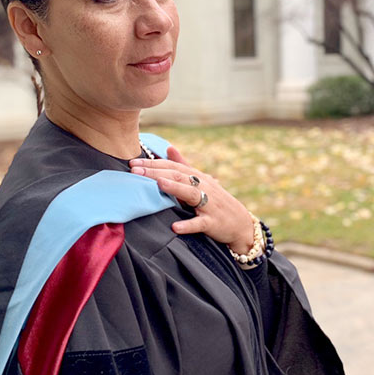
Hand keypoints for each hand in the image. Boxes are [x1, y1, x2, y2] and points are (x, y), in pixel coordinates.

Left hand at [129, 146, 254, 252]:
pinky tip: (175, 227)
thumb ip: (183, 165)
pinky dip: (188, 225)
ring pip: (190, 194)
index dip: (153, 164)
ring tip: (158, 184)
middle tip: (135, 171)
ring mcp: (209, 205)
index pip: (173, 166)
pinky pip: (200, 223)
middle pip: (178, 176)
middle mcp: (203, 187)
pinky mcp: (212, 223)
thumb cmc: (216, 202)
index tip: (133, 164)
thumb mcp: (201, 181)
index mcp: (198, 177)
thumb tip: (168, 147)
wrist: (240, 224)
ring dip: (174, 188)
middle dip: (156, 172)